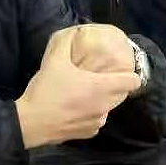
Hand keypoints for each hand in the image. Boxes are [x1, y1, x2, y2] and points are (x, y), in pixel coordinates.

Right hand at [15, 27, 140, 148]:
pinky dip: (87, 113)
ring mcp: (98, 122)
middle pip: (119, 94)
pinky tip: (72, 109)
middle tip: (94, 77)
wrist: (32, 122)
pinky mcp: (88, 133)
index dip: (130, 73)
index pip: (133, 81)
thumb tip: (74, 30)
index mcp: (101, 87)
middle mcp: (105, 106)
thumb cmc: (48, 89)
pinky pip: (94, 120)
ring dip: (98, 100)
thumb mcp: (54, 60)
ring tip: (80, 93)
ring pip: (105, 108)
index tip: (121, 69)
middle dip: (111, 85)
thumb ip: (65, 43)